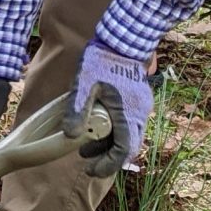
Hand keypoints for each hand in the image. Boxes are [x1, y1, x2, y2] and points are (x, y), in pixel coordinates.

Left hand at [69, 42, 152, 178]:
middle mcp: (139, 113)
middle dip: (107, 158)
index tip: (90, 170)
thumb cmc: (101, 60)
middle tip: (87, 163)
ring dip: (108, 144)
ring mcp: (140, 106)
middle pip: (128, 147)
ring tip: (84, 147)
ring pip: (128, 136)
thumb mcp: (83, 85)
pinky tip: (95, 128)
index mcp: (127, 113)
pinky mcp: (137, 100)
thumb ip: (77, 111)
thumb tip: (69, 137)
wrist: (122, 39)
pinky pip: (128, 124)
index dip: (107, 164)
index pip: (123, 151)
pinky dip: (113, 132)